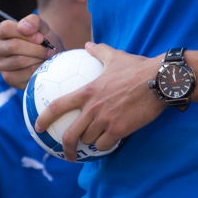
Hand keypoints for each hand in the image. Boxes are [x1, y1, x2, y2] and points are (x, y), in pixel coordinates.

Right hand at [0, 13, 63, 88]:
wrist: (50, 58)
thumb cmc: (43, 41)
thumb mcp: (42, 27)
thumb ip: (33, 21)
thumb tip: (24, 27)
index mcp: (0, 32)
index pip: (6, 28)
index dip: (26, 33)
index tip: (41, 38)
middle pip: (13, 46)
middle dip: (36, 48)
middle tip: (49, 50)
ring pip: (19, 61)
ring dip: (38, 59)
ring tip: (46, 58)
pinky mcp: (8, 78)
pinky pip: (22, 75)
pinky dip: (36, 71)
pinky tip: (41, 68)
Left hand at [35, 42, 164, 159]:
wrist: (159, 81)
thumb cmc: (138, 67)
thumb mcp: (116, 56)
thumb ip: (99, 51)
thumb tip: (89, 44)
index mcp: (88, 92)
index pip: (58, 106)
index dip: (45, 118)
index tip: (38, 126)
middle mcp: (93, 108)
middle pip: (70, 134)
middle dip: (65, 147)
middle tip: (65, 153)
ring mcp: (106, 120)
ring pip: (89, 141)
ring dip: (90, 143)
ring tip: (93, 142)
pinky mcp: (120, 130)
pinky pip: (105, 145)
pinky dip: (105, 146)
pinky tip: (109, 143)